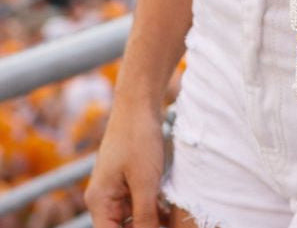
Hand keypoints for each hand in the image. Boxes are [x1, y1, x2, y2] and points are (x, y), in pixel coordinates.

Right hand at [85, 107, 165, 227]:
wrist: (139, 102)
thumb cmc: (137, 138)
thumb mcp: (144, 182)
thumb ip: (144, 216)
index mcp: (100, 203)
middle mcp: (104, 200)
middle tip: (169, 225)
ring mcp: (117, 189)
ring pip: (134, 218)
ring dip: (153, 221)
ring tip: (174, 221)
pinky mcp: (130, 180)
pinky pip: (141, 203)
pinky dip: (156, 208)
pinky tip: (172, 209)